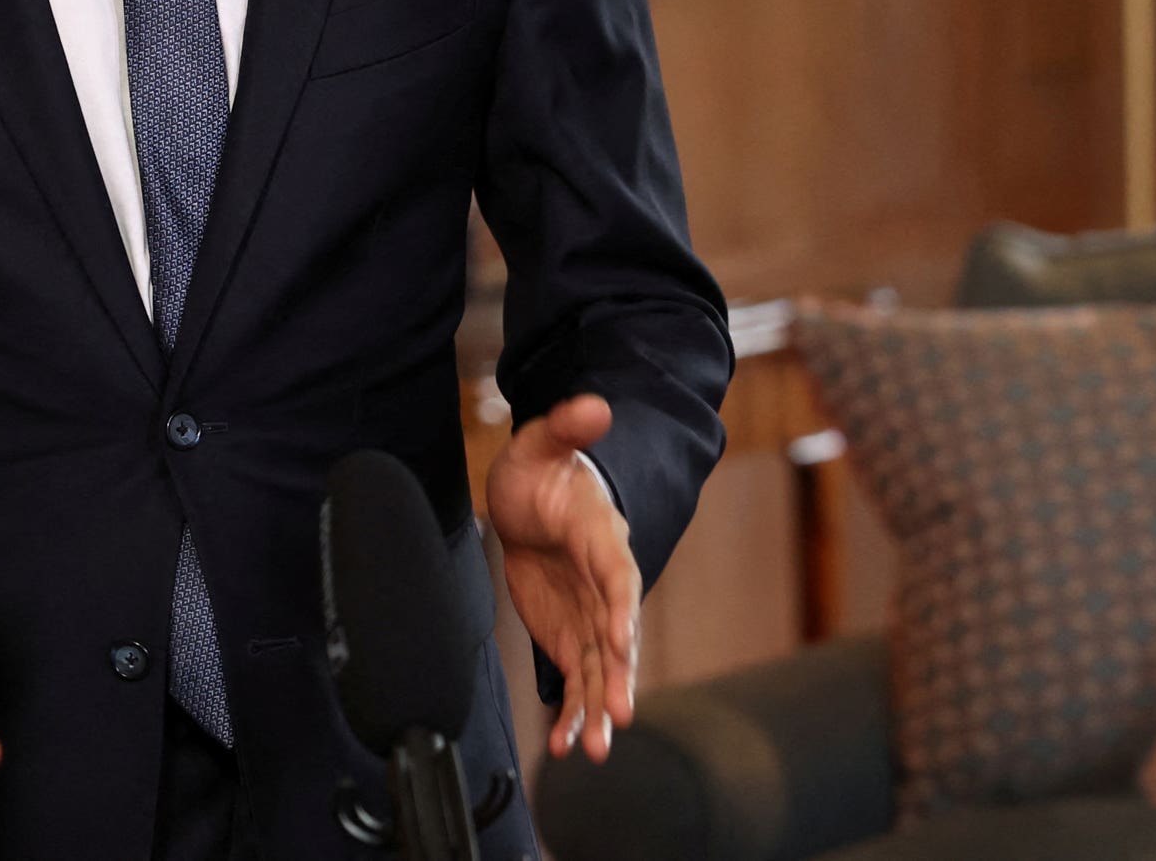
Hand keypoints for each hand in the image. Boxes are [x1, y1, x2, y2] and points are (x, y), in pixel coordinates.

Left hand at [485, 393, 637, 763]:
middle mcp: (604, 583)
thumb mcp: (542, 443)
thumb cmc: (542, 469)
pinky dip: (573, 710)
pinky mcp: (571, 636)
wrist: (533, 498)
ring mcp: (590, 614)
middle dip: (619, 676)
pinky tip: (565, 745)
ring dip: (598, 707)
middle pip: (618, 635)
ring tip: (592, 749)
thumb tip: (592, 406)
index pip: (619, 573)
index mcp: (603, 537)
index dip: (621, 605)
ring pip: (601, 668)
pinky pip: (576, 679)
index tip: (621, 637)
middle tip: (619, 715)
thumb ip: (566, 428)